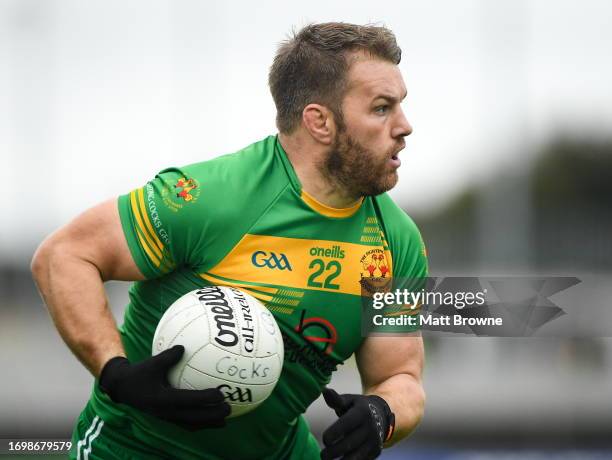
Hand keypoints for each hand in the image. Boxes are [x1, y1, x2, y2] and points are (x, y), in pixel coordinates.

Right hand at [99, 345, 229, 429]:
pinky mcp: (167, 418)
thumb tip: (183, 347)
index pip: (187, 400)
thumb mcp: (152, 363)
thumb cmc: (139, 373)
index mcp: (162, 399)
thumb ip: (168, 356)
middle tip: (229, 409)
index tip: (220, 395)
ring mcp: (166, 417)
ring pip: (191, 424)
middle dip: (212, 416)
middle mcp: (165, 412)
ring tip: (225, 420)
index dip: (205, 399)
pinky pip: (186, 423)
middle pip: (193, 418)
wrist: (123, 389)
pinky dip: (200, 422)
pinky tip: (211, 419)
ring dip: (208, 423)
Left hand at [320, 388, 394, 459]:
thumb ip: (336, 399)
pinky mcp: (375, 452)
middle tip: (322, 455)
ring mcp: (374, 441)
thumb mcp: (349, 400)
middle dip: (334, 452)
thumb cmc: (358, 407)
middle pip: (350, 443)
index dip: (334, 432)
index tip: (324, 439)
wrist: (382, 415)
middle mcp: (370, 428)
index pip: (347, 424)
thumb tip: (324, 390)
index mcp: (362, 412)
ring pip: (356, 457)